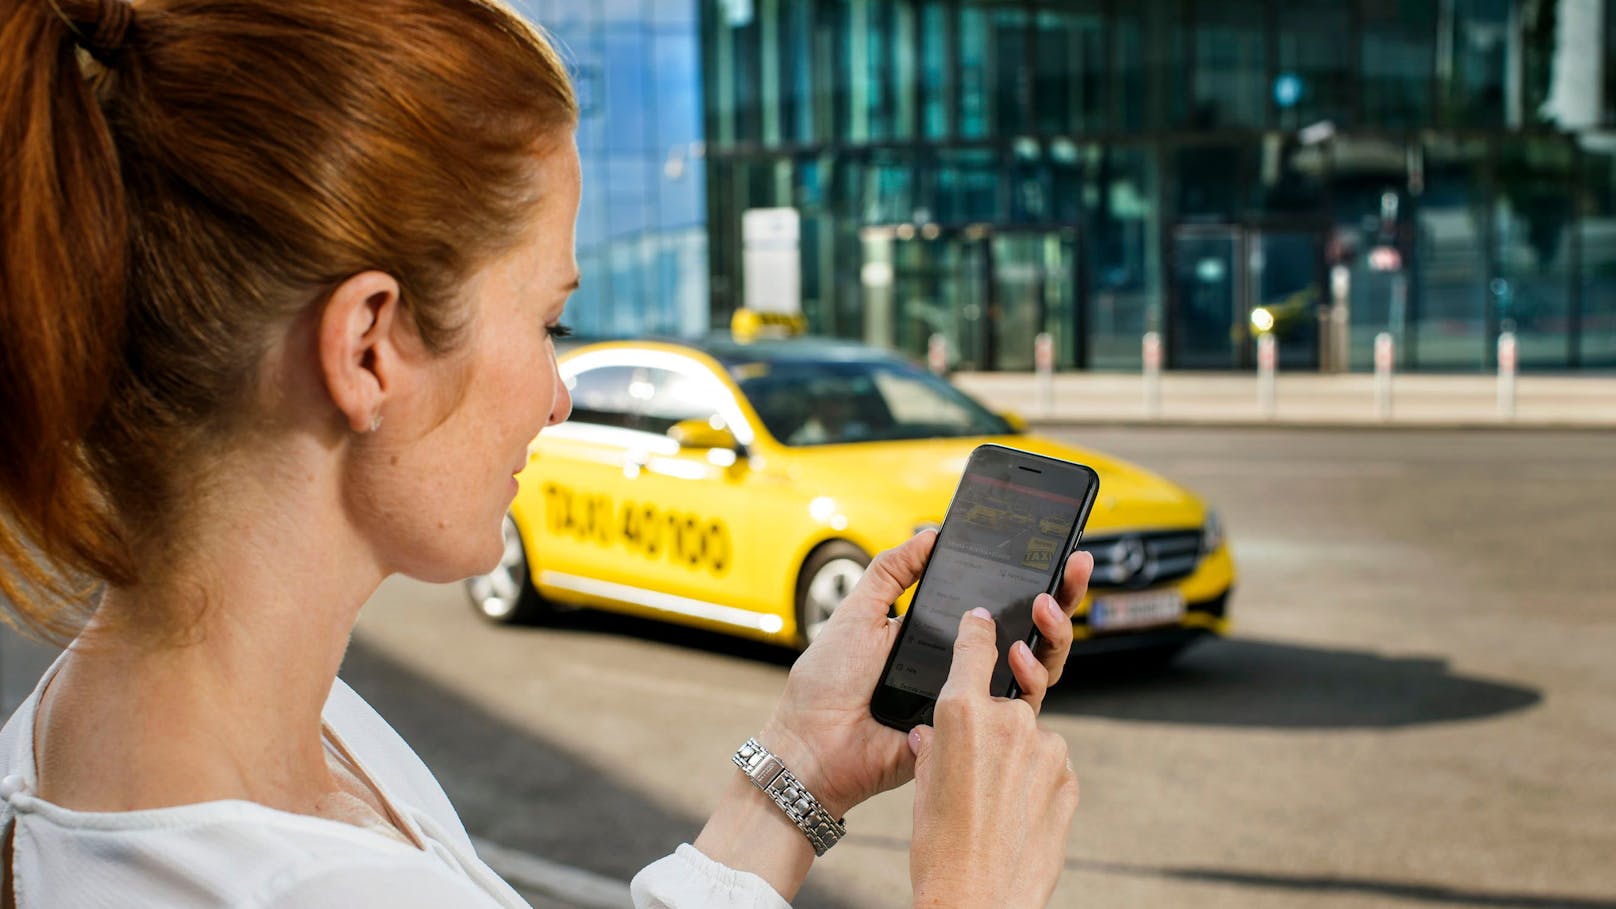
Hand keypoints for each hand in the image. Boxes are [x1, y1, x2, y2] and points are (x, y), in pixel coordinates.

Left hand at [758, 532, 1093, 817]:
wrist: (813, 746)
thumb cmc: (828, 685)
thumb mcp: (858, 614)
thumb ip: (891, 572)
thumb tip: (931, 535)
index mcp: (940, 635)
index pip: (997, 603)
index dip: (1029, 577)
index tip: (1052, 546)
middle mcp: (965, 665)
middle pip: (1029, 631)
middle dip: (1061, 596)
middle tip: (1073, 565)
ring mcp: (975, 700)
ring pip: (1038, 667)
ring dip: (1053, 633)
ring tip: (1045, 604)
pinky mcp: (977, 733)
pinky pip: (1018, 709)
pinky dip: (1029, 679)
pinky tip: (1022, 653)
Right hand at [908, 609, 1079, 908]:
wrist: (978, 900)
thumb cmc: (941, 849)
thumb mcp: (923, 787)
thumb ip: (932, 747)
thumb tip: (930, 736)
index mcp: (962, 713)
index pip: (974, 647)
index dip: (977, 629)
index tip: (982, 619)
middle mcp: (1009, 721)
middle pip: (1003, 703)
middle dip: (991, 728)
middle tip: (972, 770)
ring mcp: (1045, 749)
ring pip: (1029, 739)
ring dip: (1014, 759)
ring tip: (992, 804)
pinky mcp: (1069, 778)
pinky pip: (1049, 767)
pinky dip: (1035, 782)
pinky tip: (1014, 814)